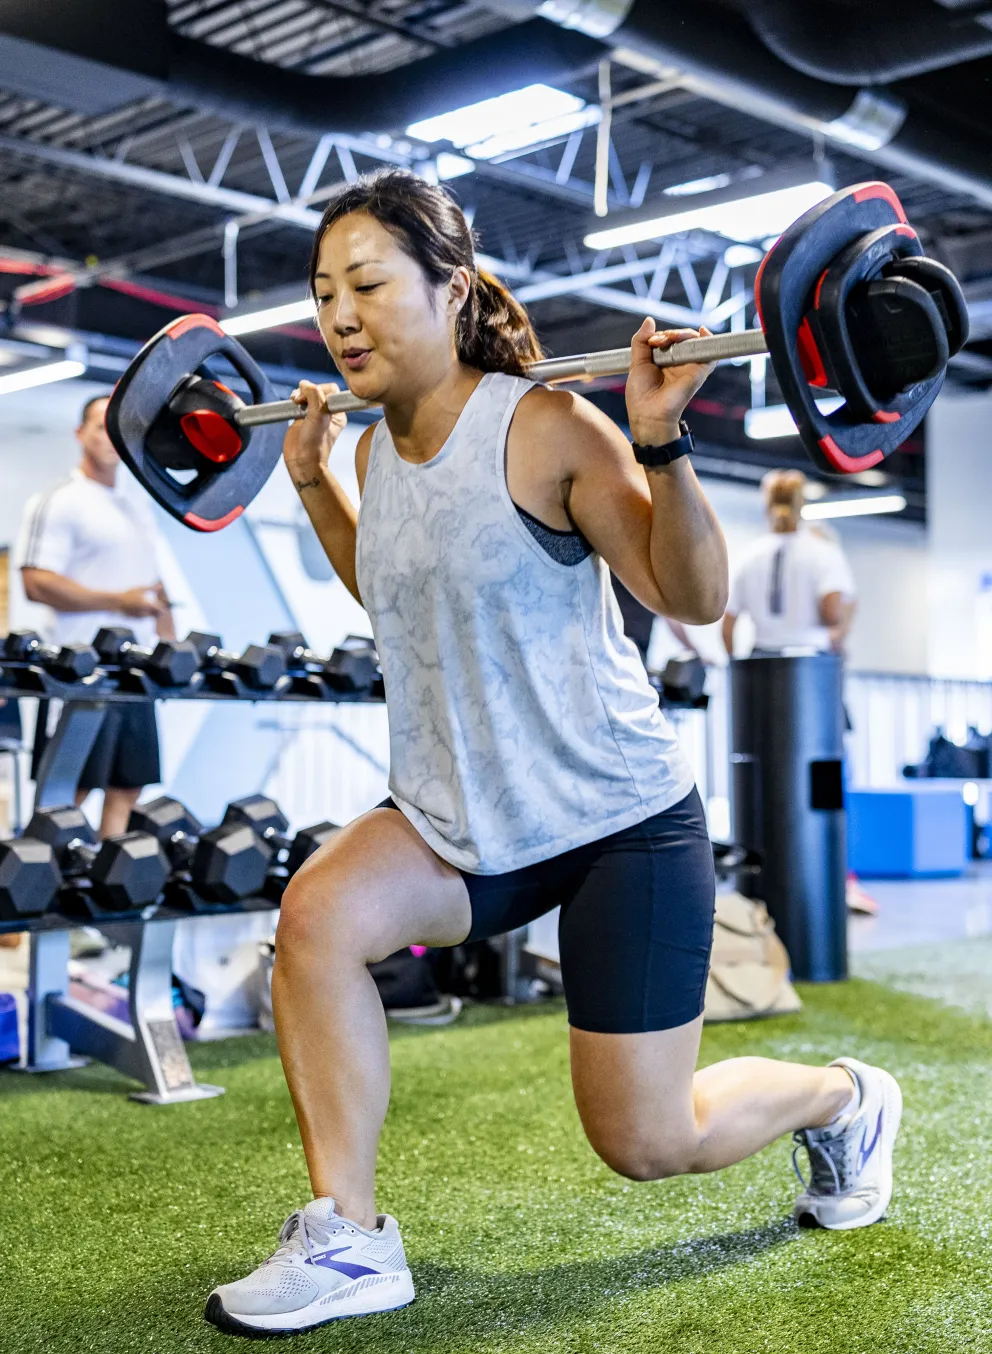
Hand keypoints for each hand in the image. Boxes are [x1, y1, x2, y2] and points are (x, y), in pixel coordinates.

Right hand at [116, 585, 165, 618]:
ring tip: (145, 604)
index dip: (164, 607)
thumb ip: (152, 588)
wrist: (116, 603)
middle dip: (158, 610)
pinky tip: (139, 608)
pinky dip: (144, 614)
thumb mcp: (141, 589)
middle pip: (157, 614)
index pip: (161, 609)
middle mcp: (146, 613)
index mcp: (148, 605)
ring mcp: (141, 618)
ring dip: (151, 612)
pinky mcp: (136, 620)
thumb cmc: (128, 594)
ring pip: (150, 616)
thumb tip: (160, 586)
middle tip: (156, 604)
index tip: (165, 604)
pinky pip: (144, 617)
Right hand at [283, 380, 347, 490]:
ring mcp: (313, 414)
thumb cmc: (315, 444)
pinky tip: (292, 404)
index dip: (320, 389)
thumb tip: (305, 384)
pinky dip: (294, 400)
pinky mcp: (301, 417)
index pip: (331, 390)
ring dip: (300, 394)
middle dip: (308, 390)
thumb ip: (314, 396)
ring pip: (307, 394)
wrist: (301, 460)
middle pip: (318, 390)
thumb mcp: (318, 416)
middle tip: (300, 400)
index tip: (312, 397)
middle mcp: (327, 412)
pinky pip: (298, 401)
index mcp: (337, 413)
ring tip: (295, 401)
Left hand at [625, 319, 715, 447]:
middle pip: (683, 338)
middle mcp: (679, 362)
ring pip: (695, 341)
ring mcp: (690, 366)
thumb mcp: (637, 362)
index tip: (652, 341)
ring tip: (669, 338)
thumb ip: (641, 341)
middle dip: (672, 333)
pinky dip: (709, 340)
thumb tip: (650, 320)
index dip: (663, 334)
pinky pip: (711, 353)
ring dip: (683, 334)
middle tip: (659, 341)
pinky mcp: (699, 372)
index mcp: (665, 360)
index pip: (670, 338)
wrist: (647, 413)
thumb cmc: (641, 394)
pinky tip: (702, 332)